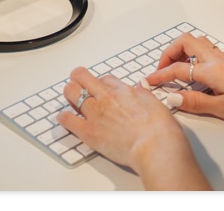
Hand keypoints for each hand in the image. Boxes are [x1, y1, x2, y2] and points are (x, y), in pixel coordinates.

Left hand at [57, 67, 188, 171]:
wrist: (154, 146)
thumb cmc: (159, 128)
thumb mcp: (155, 103)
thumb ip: (143, 94)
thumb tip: (140, 87)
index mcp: (123, 90)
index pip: (105, 78)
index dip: (103, 83)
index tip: (102, 87)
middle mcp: (106, 98)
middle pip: (82, 78)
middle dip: (79, 79)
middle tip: (79, 83)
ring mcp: (94, 114)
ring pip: (71, 93)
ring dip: (70, 93)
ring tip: (71, 97)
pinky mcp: (88, 132)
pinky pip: (66, 120)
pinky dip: (64, 117)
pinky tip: (65, 117)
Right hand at [146, 32, 223, 125]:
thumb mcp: (221, 108)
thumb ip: (195, 101)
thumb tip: (171, 96)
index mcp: (211, 70)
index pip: (178, 68)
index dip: (160, 75)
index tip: (148, 82)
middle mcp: (217, 60)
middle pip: (186, 42)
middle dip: (169, 52)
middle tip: (161, 70)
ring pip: (197, 43)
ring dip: (181, 51)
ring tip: (174, 68)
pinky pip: (206, 50)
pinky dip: (193, 56)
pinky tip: (193, 71)